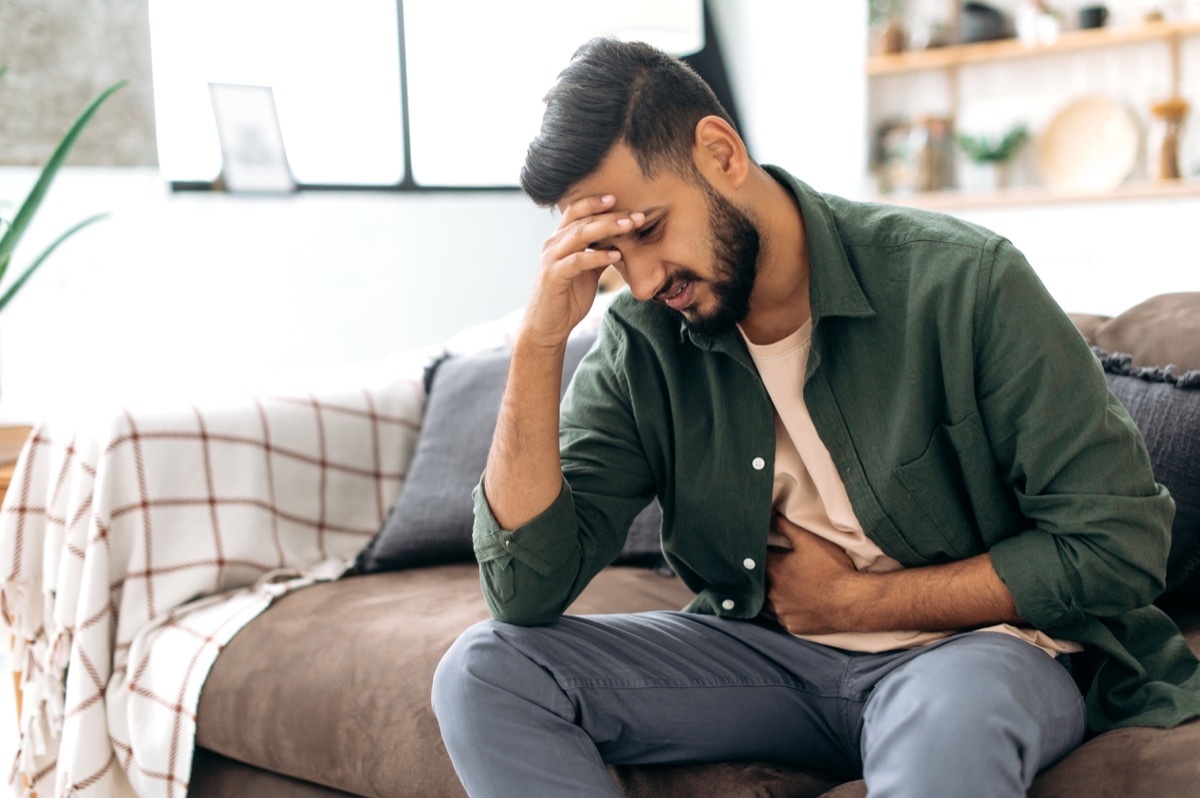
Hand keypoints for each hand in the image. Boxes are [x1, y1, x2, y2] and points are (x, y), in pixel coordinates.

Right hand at [520, 194, 643, 348]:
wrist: (547, 327)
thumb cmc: (567, 298)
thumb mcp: (588, 272)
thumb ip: (599, 253)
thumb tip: (622, 240)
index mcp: (560, 240)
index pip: (577, 211)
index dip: (597, 202)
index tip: (621, 199)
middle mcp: (553, 244)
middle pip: (583, 219)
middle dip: (611, 215)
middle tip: (636, 215)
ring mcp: (551, 259)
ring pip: (580, 235)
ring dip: (608, 228)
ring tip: (630, 227)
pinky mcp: (554, 276)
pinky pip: (578, 260)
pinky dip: (598, 256)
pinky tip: (616, 255)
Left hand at [764, 513, 858, 635]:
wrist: (851, 601)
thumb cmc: (831, 569)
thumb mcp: (809, 541)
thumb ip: (786, 527)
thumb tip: (770, 516)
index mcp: (773, 571)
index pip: (760, 558)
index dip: (766, 553)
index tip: (773, 551)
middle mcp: (772, 594)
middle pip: (766, 581)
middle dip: (774, 575)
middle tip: (790, 570)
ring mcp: (782, 612)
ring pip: (774, 601)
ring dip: (781, 594)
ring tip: (797, 588)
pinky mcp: (793, 626)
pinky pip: (786, 617)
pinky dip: (791, 611)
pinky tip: (803, 604)